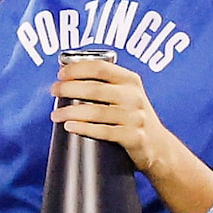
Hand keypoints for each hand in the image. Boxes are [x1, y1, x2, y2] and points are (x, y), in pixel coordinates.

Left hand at [52, 57, 189, 175]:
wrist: (158, 145)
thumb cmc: (132, 116)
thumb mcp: (126, 94)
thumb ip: (105, 84)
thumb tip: (65, 79)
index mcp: (130, 80)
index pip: (100, 68)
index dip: (77, 69)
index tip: (60, 75)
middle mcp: (134, 96)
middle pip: (94, 89)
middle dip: (68, 89)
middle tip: (53, 92)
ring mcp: (135, 117)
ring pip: (95, 112)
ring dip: (70, 112)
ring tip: (55, 114)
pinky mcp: (133, 137)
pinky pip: (104, 132)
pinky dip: (83, 128)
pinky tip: (69, 126)